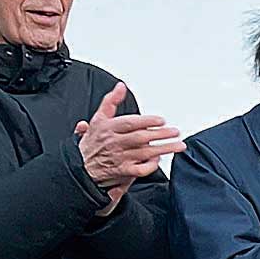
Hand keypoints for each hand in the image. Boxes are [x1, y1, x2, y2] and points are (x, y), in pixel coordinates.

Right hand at [76, 83, 185, 201]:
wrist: (81, 167)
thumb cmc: (93, 143)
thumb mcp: (98, 118)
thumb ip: (111, 101)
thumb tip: (120, 87)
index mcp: (109, 128)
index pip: (130, 123)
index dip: (147, 121)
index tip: (161, 120)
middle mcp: (115, 143)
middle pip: (141, 138)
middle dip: (161, 134)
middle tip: (175, 131)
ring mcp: (120, 158)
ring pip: (145, 152)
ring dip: (164, 149)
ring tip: (178, 145)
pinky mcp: (123, 172)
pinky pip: (140, 169)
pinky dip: (151, 165)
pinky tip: (159, 159)